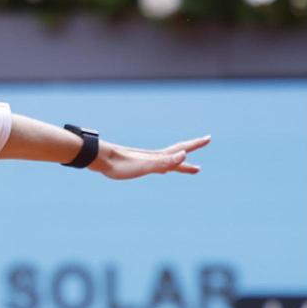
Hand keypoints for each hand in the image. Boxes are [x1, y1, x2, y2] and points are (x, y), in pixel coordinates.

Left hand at [90, 135, 209, 179]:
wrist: (98, 158)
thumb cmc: (120, 164)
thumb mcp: (145, 165)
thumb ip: (163, 162)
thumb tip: (183, 155)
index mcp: (157, 157)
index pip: (180, 149)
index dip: (195, 144)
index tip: (208, 137)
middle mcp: (152, 156)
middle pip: (176, 154)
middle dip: (191, 150)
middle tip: (205, 143)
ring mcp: (143, 160)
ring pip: (166, 160)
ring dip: (178, 162)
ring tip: (185, 165)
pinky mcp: (133, 165)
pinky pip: (154, 166)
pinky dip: (162, 167)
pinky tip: (160, 170)